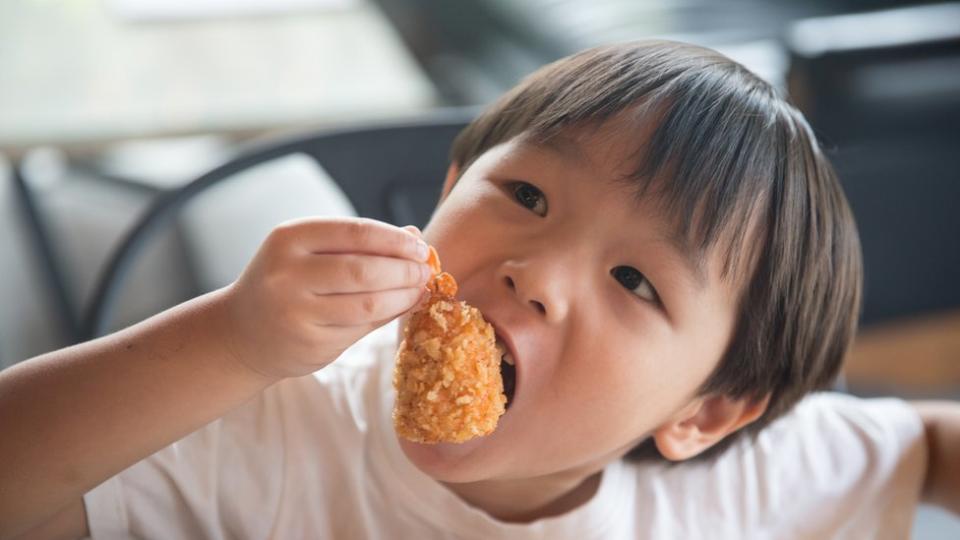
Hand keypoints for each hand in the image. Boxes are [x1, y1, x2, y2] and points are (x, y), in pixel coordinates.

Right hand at [220, 217, 430, 379]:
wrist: (243, 333)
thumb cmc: (287, 282)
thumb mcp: (311, 251)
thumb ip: (359, 244)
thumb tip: (414, 236)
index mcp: (290, 238)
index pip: (355, 233)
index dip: (395, 240)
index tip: (419, 246)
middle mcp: (288, 274)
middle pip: (364, 271)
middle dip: (404, 270)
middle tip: (425, 270)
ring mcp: (297, 312)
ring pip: (368, 305)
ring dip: (403, 297)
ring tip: (419, 289)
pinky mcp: (310, 344)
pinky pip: (362, 329)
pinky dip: (389, 317)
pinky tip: (402, 307)